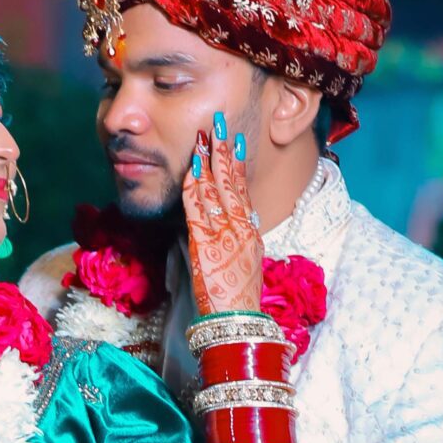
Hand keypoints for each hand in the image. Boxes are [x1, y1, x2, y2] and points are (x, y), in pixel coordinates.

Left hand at [182, 116, 261, 318]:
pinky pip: (198, 209)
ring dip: (209, 160)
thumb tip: (245, 219)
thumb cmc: (240, 297)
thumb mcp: (249, 261)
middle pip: (232, 182)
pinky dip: (194, 186)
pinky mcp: (205, 244)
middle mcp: (240, 227)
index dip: (238, 163)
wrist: (237, 320)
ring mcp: (223, 234)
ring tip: (205, 135)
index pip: (243, 190)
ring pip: (216, 190)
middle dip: (225, 150)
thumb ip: (244, 238)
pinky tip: (191, 168)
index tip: (234, 140)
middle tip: (219, 122)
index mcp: (250, 231)